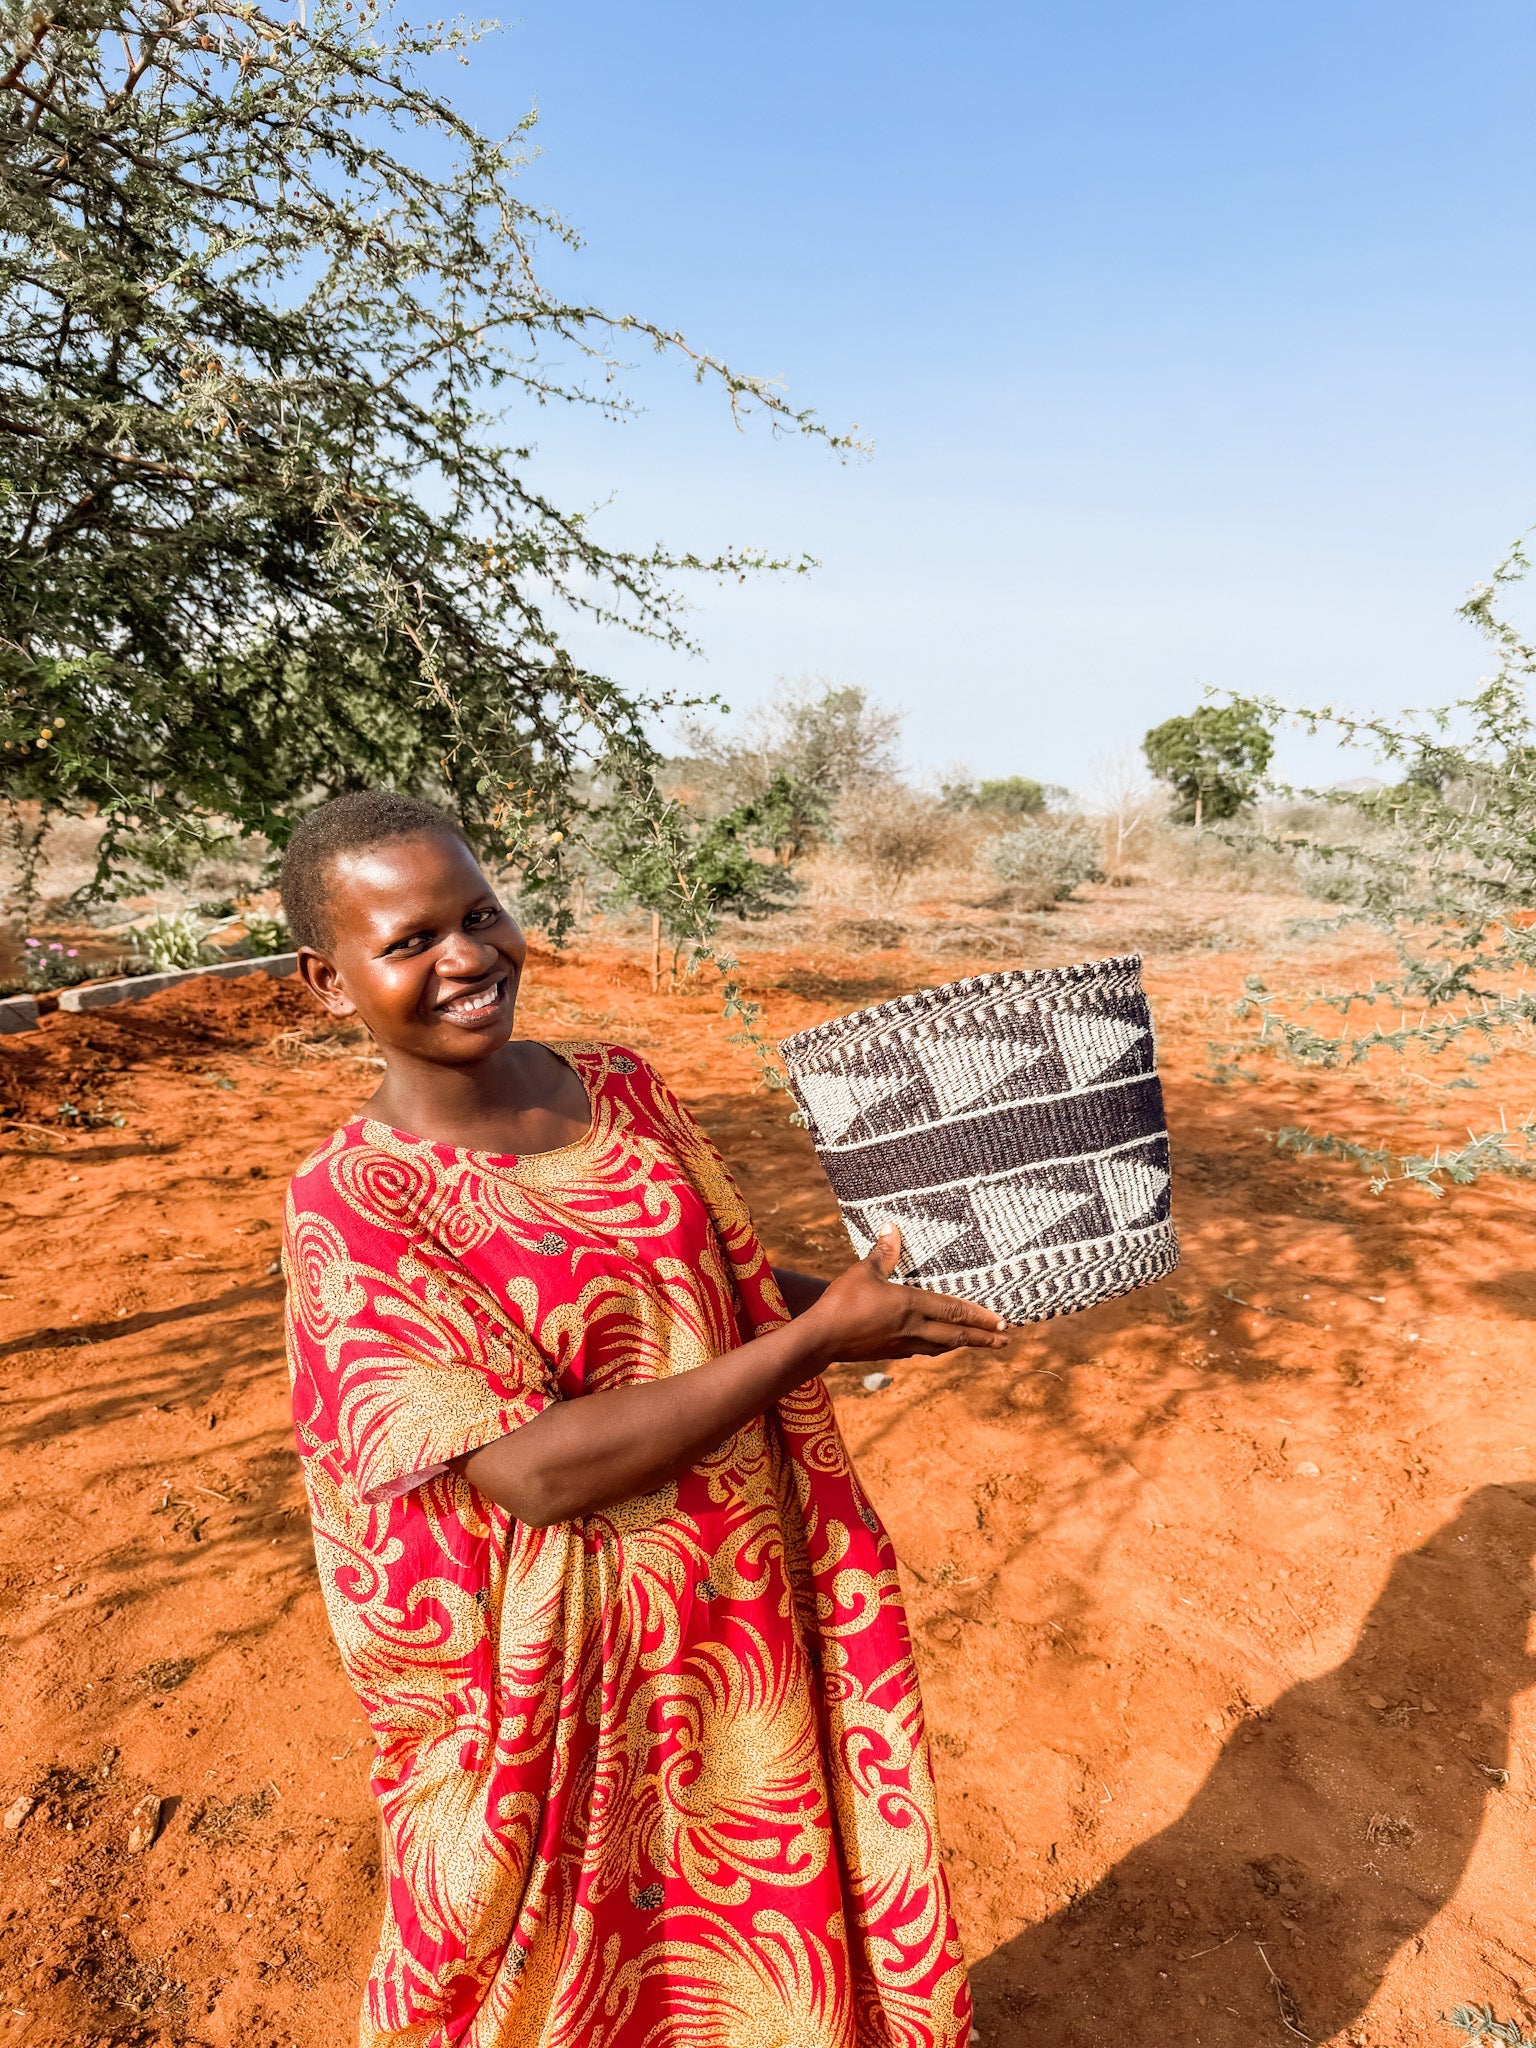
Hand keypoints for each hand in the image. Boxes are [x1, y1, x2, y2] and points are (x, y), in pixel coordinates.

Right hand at [797, 1227, 1008, 1365]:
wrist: (821, 1339)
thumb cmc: (842, 1302)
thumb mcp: (863, 1272)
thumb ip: (883, 1253)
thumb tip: (892, 1227)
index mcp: (910, 1306)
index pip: (954, 1311)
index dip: (980, 1316)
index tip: (1002, 1321)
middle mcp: (913, 1329)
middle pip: (956, 1335)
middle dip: (984, 1338)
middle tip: (1007, 1339)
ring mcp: (903, 1344)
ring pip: (943, 1347)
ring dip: (965, 1344)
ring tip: (981, 1343)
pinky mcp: (891, 1353)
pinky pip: (924, 1350)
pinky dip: (940, 1348)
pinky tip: (941, 1347)